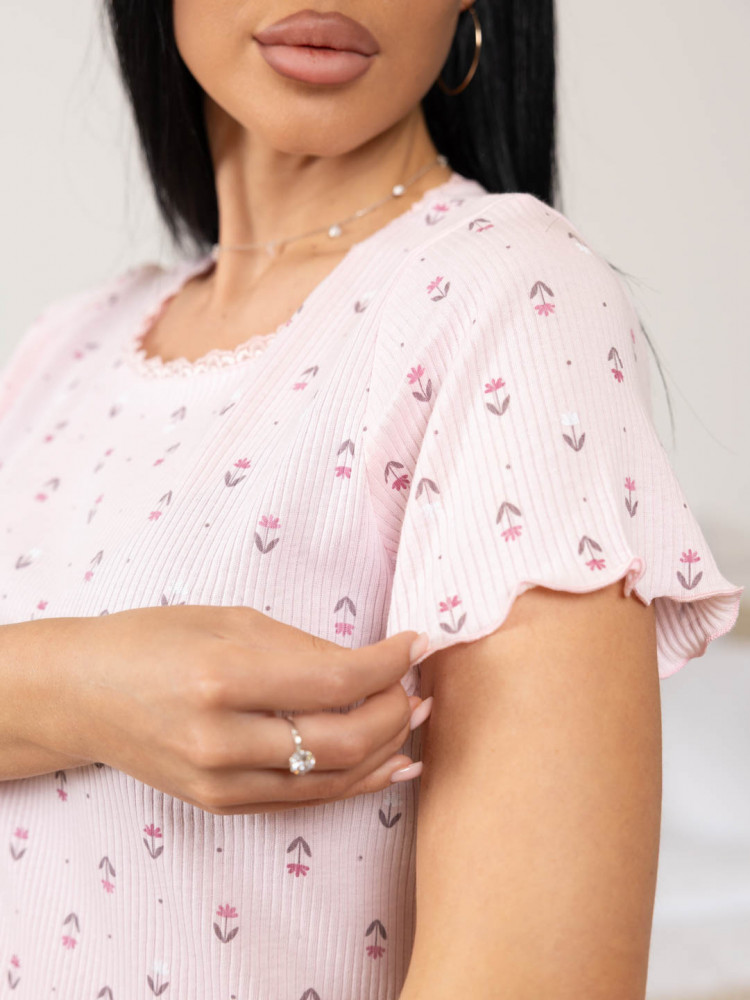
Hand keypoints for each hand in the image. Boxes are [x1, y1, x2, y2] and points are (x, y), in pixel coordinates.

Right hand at [23, 605, 428, 813]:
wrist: (85, 694)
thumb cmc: (153, 641)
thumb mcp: (228, 621)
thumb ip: (302, 648)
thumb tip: (369, 665)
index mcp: (223, 678)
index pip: (335, 680)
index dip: (389, 663)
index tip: (418, 642)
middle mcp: (222, 740)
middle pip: (343, 741)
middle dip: (395, 713)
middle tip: (419, 686)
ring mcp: (220, 782)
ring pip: (331, 780)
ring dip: (385, 751)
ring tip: (416, 721)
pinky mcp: (221, 804)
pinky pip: (303, 799)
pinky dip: (353, 783)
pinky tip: (388, 765)